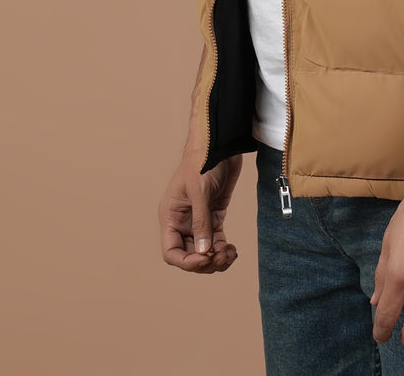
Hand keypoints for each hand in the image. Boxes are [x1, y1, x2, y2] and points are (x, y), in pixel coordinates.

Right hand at [158, 150, 241, 274]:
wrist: (220, 142)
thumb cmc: (203, 159)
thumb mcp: (199, 191)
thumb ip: (201, 223)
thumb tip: (204, 253)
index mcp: (171, 216)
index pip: (171, 251)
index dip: (186, 261)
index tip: (204, 259)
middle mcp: (183, 221)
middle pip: (189, 255)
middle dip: (205, 261)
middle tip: (222, 257)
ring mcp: (199, 219)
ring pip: (204, 251)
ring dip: (216, 258)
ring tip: (230, 254)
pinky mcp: (214, 214)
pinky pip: (216, 240)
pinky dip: (223, 249)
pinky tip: (232, 250)